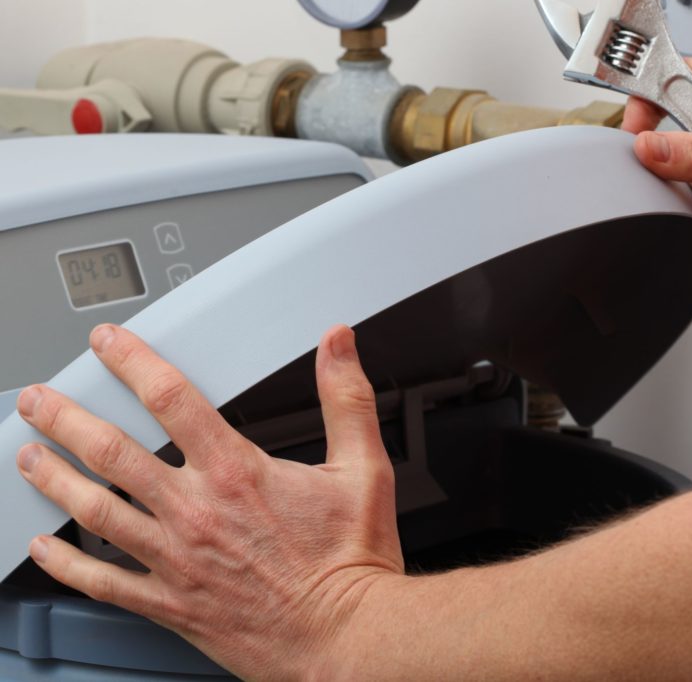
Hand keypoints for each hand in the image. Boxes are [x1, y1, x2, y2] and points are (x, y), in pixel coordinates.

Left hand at [15, 323, 403, 679]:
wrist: (345, 640)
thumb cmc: (351, 561)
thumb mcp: (363, 468)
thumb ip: (346, 399)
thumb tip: (338, 345)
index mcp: (237, 472)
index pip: (171, 399)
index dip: (132, 363)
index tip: (108, 345)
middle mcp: (196, 511)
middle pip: (112, 452)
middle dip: (66, 419)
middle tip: (39, 401)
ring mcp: (175, 560)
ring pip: (95, 511)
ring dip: (54, 479)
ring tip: (27, 456)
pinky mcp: (170, 604)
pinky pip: (103, 582)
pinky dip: (67, 564)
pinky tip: (45, 549)